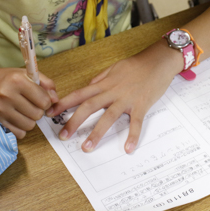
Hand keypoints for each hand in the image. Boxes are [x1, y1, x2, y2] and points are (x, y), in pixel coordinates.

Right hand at [0, 67, 58, 138]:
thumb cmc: (7, 79)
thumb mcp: (27, 74)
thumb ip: (46, 84)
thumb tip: (55, 100)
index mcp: (17, 80)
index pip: (44, 101)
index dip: (46, 101)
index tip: (40, 99)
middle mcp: (7, 94)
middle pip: (37, 114)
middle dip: (38, 111)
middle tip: (31, 105)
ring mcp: (0, 109)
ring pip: (29, 125)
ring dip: (30, 120)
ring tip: (24, 112)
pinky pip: (18, 133)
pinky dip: (21, 128)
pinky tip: (16, 118)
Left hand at [46, 40, 180, 153]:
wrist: (159, 61)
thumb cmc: (137, 65)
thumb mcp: (115, 68)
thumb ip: (101, 79)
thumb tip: (88, 87)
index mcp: (104, 84)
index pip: (80, 93)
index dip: (64, 103)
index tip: (50, 113)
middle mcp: (112, 92)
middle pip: (89, 106)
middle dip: (74, 121)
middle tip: (63, 136)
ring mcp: (127, 99)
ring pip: (108, 117)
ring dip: (97, 133)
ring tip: (87, 147)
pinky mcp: (141, 105)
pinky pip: (136, 123)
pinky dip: (132, 136)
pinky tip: (128, 149)